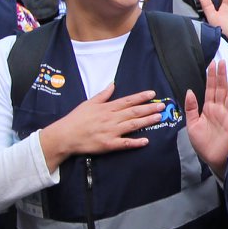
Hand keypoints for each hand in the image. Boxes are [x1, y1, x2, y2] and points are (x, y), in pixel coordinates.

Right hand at [36, 84, 168, 168]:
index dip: (141, 97)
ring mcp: (111, 132)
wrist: (65, 136)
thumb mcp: (89, 102)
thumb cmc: (76, 119)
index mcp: (107, 108)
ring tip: (159, 118)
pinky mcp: (109, 144)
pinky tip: (146, 141)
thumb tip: (113, 84)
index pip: (128, 101)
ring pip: (132, 125)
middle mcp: (111, 118)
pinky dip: (136, 142)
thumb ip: (103, 94)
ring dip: (147, 121)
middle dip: (149, 108)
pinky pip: (125, 143)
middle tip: (162, 106)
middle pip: (134, 112)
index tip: (152, 94)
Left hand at [184, 59, 227, 176]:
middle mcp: (220, 110)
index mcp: (209, 109)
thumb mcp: (192, 126)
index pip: (211, 89)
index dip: (211, 77)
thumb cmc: (203, 144)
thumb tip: (189, 91)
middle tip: (222, 61)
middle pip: (222, 89)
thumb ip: (191, 108)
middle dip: (221, 75)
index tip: (212, 64)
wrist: (213, 160)